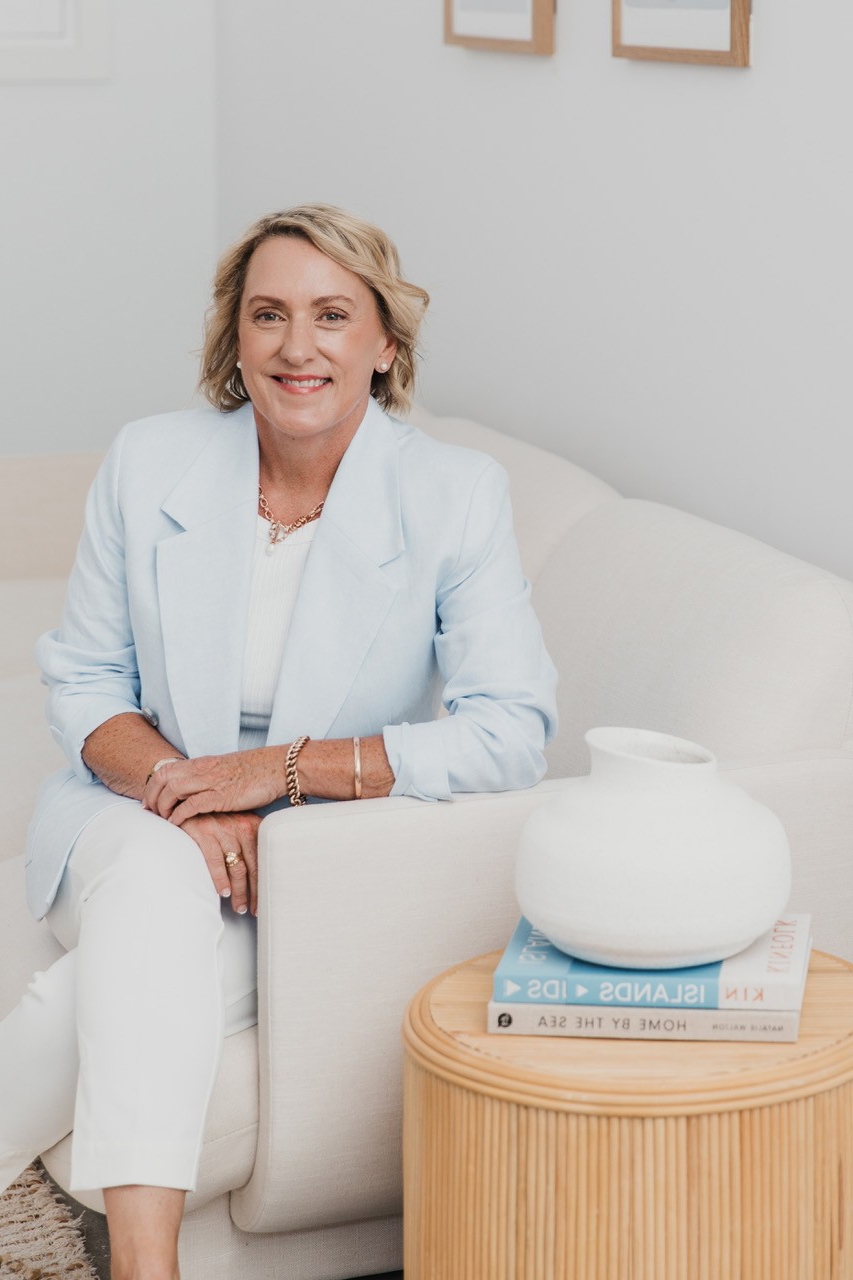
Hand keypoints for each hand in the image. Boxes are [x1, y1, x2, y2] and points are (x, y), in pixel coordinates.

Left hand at [143, 750, 283, 822]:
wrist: (277, 767)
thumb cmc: (255, 772)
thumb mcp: (225, 770)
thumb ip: (208, 778)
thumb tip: (195, 791)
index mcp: (202, 762)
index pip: (166, 769)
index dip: (152, 786)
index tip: (149, 802)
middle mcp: (203, 769)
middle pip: (163, 779)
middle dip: (152, 797)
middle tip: (151, 814)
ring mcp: (211, 781)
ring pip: (173, 790)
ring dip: (163, 807)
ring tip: (164, 820)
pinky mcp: (221, 795)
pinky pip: (191, 805)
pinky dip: (180, 815)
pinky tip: (177, 824)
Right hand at [181, 811, 260, 915]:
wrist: (187, 802)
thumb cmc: (214, 819)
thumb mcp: (235, 826)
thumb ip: (247, 844)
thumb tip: (259, 874)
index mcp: (253, 825)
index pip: (263, 859)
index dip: (264, 883)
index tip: (264, 900)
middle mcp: (241, 825)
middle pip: (252, 866)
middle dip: (254, 892)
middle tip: (253, 910)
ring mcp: (223, 828)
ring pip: (237, 867)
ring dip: (239, 891)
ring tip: (239, 907)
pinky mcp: (203, 831)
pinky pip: (215, 861)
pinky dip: (220, 879)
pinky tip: (223, 892)